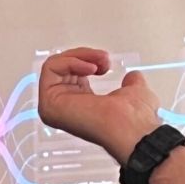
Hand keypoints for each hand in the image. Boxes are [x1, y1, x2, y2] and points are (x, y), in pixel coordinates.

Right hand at [36, 47, 161, 162]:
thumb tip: (133, 76)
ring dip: (79, 56)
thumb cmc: (134, 119)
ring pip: (55, 65)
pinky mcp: (49, 102)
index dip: (88, 60)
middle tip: (103, 59)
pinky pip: (50, 68)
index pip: (73, 73)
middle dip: (85, 55)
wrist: (131, 128)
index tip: (105, 62)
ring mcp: (55, 107)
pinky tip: (90, 69)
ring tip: (97, 64)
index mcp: (83, 105)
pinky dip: (71, 61)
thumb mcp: (135, 92)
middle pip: (61, 66)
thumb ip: (131, 83)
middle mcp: (66, 108)